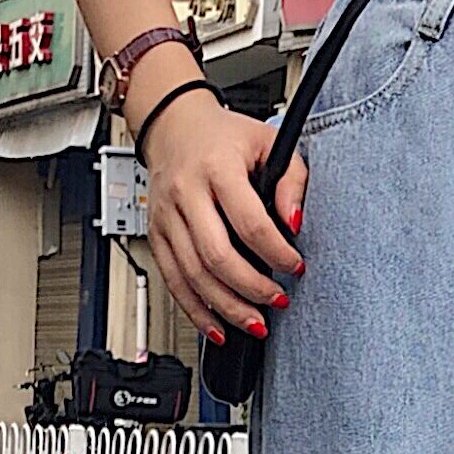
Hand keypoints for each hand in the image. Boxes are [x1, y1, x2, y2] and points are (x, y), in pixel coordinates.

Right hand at [136, 83, 307, 341]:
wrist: (173, 125)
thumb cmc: (224, 137)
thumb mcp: (268, 142)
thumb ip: (291, 180)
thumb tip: (295, 223)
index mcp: (217, 167)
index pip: (249, 222)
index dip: (276, 251)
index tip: (296, 266)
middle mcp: (186, 193)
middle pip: (217, 255)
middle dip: (252, 288)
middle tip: (278, 300)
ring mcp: (166, 217)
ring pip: (193, 275)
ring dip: (228, 307)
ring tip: (257, 323)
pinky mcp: (157, 235)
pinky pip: (173, 282)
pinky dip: (196, 311)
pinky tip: (218, 328)